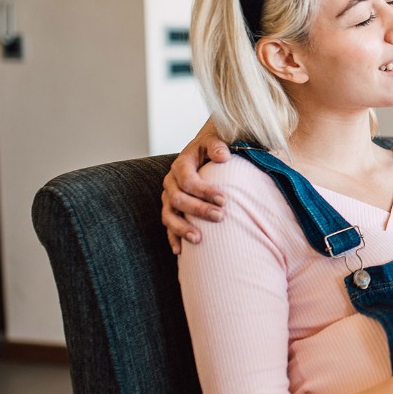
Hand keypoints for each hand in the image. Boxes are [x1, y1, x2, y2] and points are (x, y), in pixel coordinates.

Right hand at [163, 122, 230, 253]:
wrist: (201, 152)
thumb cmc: (210, 149)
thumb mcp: (213, 141)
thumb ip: (217, 146)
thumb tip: (224, 157)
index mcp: (180, 165)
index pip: (188, 181)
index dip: (205, 191)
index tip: (224, 200)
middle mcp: (170, 182)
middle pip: (179, 199)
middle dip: (198, 210)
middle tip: (220, 217)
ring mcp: (168, 198)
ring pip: (168, 215)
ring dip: (182, 229)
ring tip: (198, 239)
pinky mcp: (170, 210)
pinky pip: (168, 226)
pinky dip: (172, 238)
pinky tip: (180, 251)